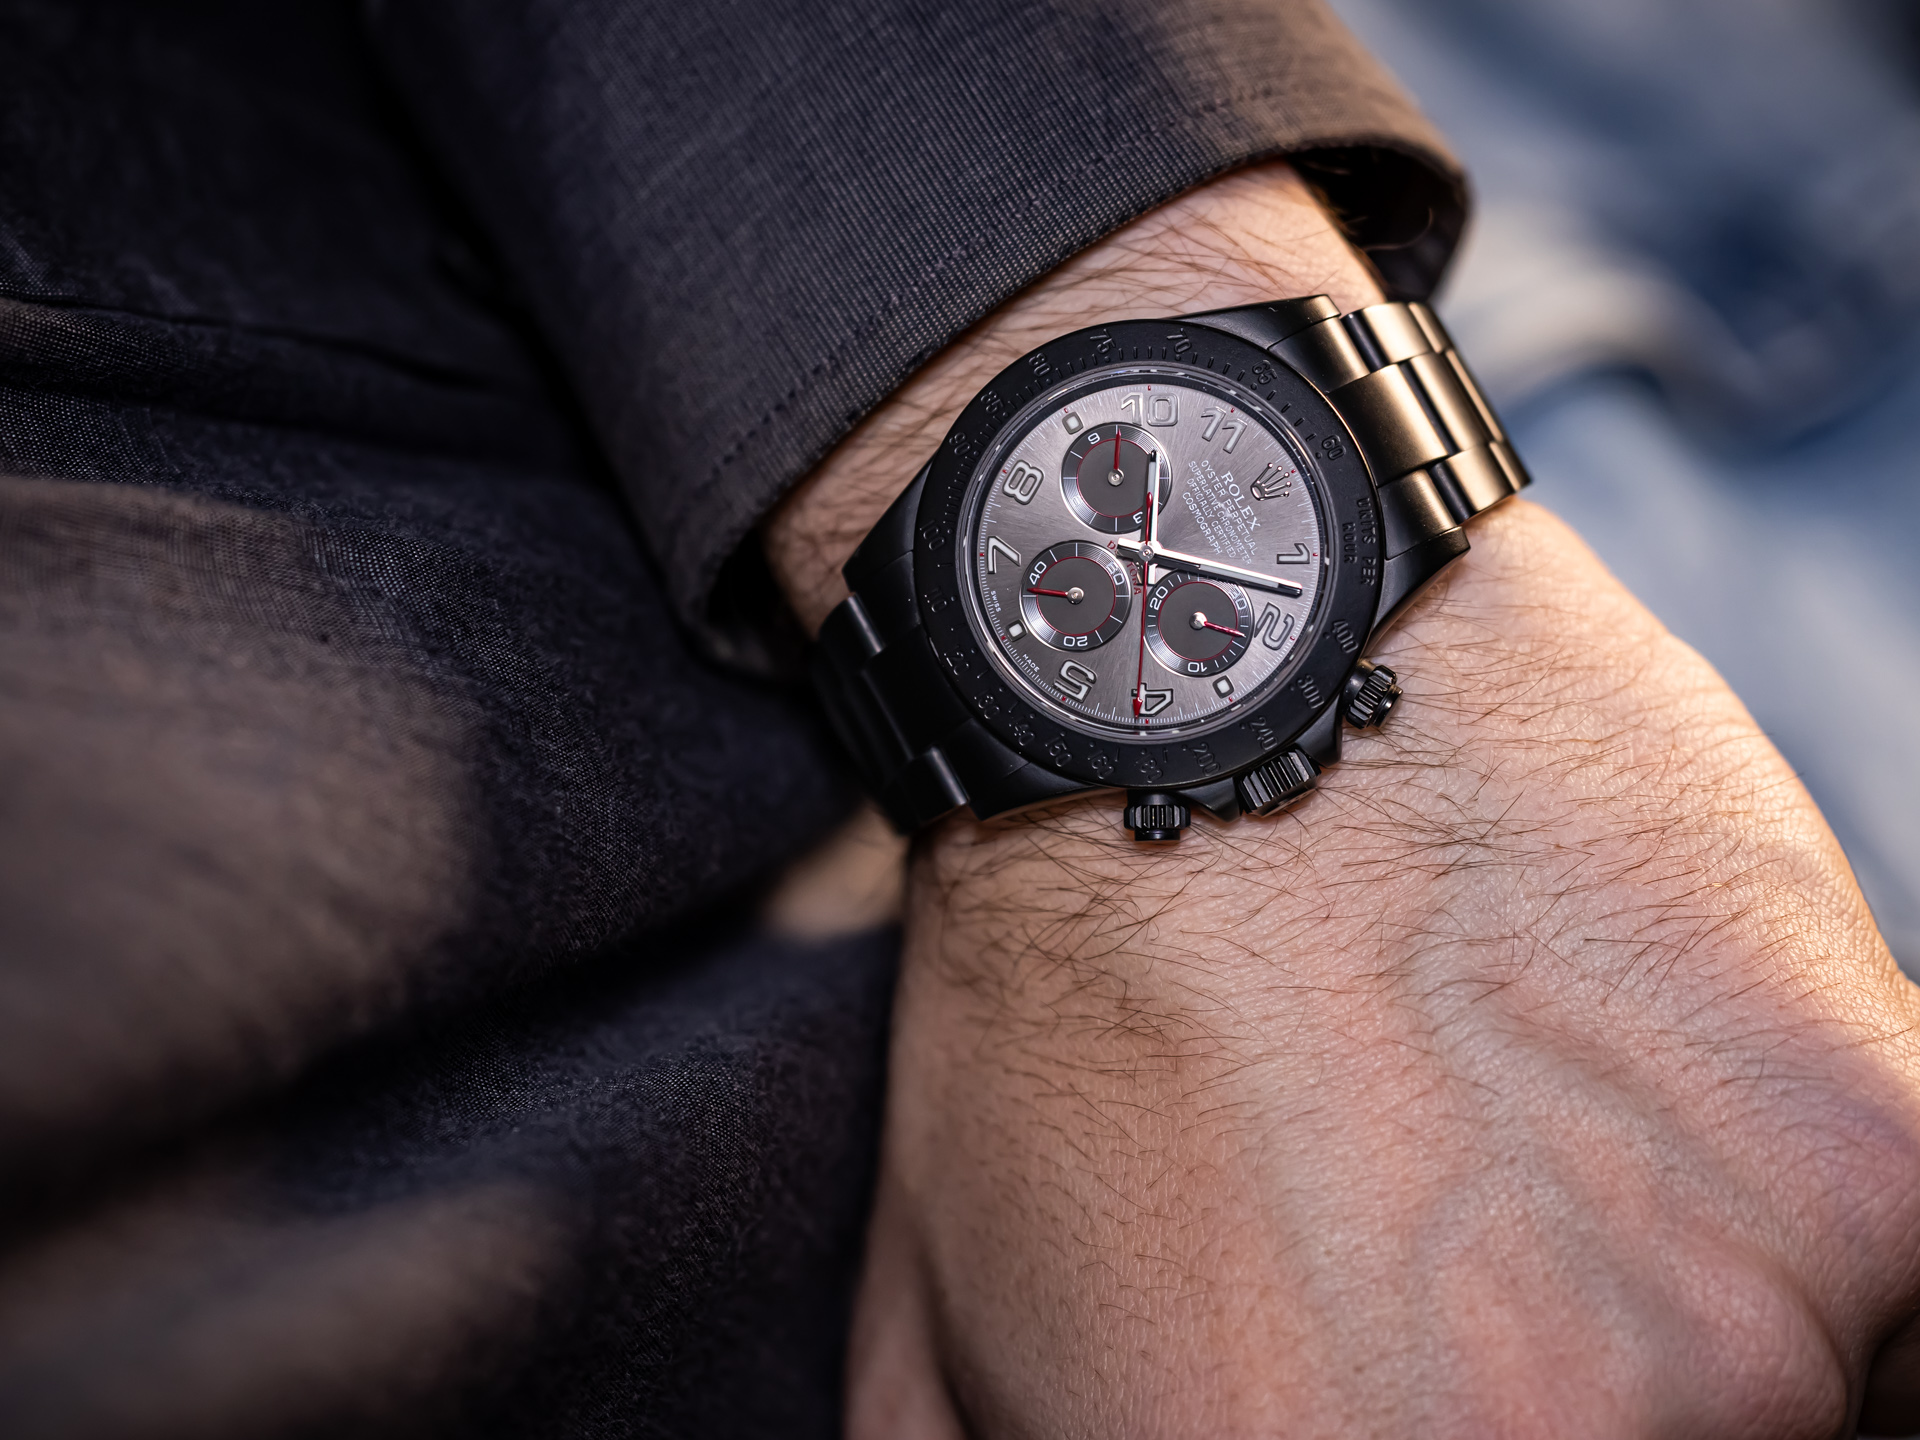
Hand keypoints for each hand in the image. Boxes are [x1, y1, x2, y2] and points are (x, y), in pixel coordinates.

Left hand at [765, 164, 1919, 1436]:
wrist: (1196, 691)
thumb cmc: (1068, 993)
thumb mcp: (969, 1321)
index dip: (1425, 1424)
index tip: (1424, 1371)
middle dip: (1559, 1390)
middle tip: (1468, 1258)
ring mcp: (1740, 1326)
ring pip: (1788, 1392)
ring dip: (1691, 1302)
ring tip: (1550, 1152)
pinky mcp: (1877, 1153)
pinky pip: (1915, 1274)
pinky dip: (1815, 1212)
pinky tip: (1683, 1099)